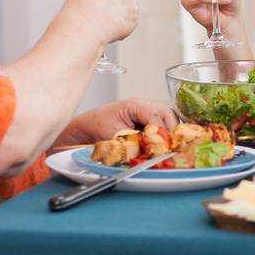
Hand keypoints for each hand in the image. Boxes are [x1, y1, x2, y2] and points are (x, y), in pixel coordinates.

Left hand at [56, 98, 178, 147]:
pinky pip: (158, 124)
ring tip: (165, 145)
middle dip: (172, 129)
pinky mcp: (142, 120)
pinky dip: (161, 133)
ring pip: (165, 117)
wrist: (82, 129)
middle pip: (167, 113)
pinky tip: (158, 144)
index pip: (158, 116)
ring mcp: (143, 112)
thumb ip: (136, 142)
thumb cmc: (94, 128)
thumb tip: (153, 150)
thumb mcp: (115, 137)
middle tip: (171, 145)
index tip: (167, 146)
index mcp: (135, 105)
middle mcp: (142, 106)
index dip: (164, 132)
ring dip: (168, 131)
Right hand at [63, 0, 142, 44]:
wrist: (81, 28)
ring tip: (102, 17)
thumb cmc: (80, 6)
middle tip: (105, 4)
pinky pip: (128, 21)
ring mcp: (134, 7)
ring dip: (120, 11)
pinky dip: (120, 24)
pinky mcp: (133, 22)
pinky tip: (106, 26)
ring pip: (130, 8)